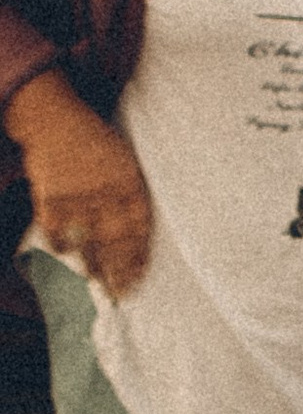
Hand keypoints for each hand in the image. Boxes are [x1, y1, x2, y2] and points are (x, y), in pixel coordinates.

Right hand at [6, 68, 151, 293]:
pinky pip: (55, 231)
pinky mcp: (50, 197)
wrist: (55, 119)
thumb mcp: (124, 159)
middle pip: (114, 240)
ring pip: (87, 241)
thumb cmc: (95, 142)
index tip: (141, 277)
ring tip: (99, 288)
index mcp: (128, 181)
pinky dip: (60, 245)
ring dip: (93, 266)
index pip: (139, 227)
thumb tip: (138, 231)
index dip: (139, 255)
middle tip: (122, 295)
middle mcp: (104, 191)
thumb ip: (130, 193)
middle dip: (119, 271)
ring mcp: (76, 195)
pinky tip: (66, 257)